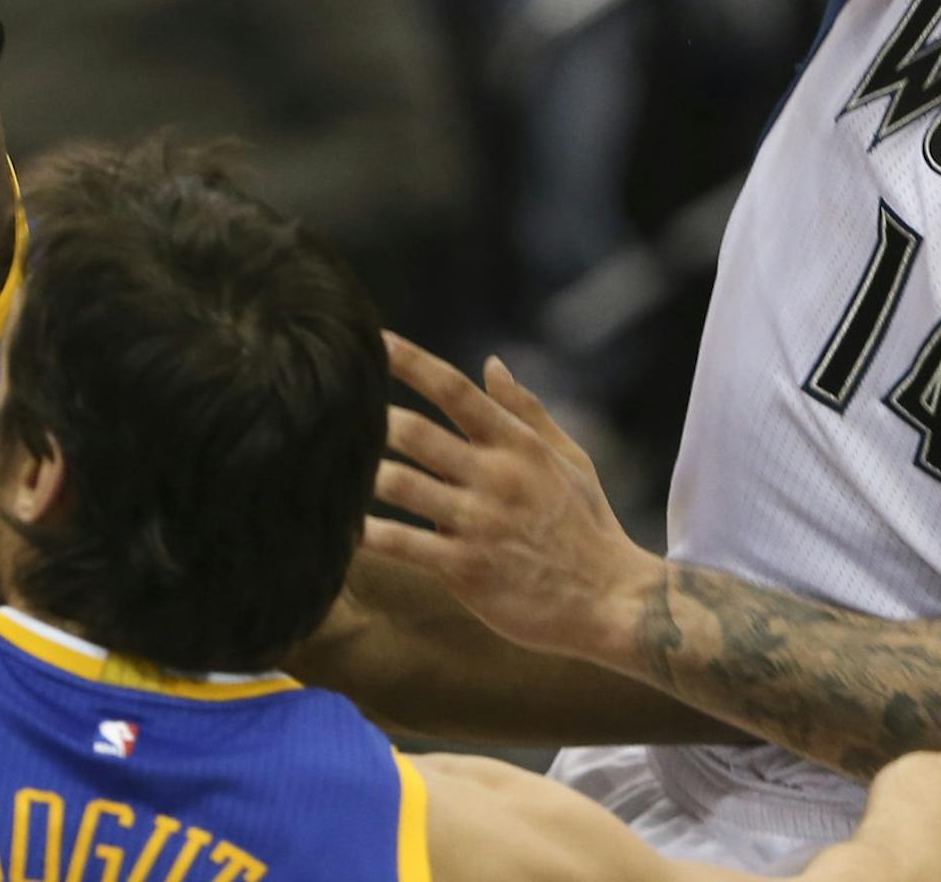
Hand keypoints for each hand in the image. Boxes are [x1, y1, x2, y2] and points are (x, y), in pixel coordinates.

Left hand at [367, 332, 658, 661]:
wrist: (610, 600)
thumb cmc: (587, 525)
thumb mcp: (569, 458)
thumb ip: (526, 410)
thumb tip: (491, 363)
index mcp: (518, 444)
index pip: (456, 391)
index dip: (412, 362)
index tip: (375, 340)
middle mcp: (495, 476)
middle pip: (417, 435)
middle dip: (372, 419)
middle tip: (335, 409)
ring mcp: (478, 523)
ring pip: (403, 486)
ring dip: (364, 474)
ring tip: (330, 463)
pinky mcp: (466, 569)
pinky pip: (404, 545)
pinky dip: (369, 534)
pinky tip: (339, 527)